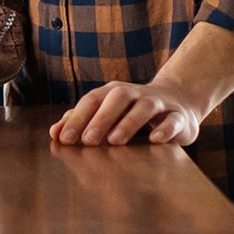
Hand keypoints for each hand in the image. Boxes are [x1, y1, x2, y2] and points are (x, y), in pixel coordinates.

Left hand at [51, 80, 208, 146]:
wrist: (179, 102)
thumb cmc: (132, 111)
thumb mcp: (107, 114)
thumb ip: (80, 121)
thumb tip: (54, 133)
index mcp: (113, 92)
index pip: (92, 100)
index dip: (77, 118)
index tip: (64, 139)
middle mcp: (135, 93)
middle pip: (117, 99)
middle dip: (100, 119)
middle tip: (87, 141)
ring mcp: (159, 103)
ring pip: (144, 107)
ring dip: (129, 122)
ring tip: (115, 141)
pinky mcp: (179, 116)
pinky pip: (173, 120)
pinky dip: (165, 129)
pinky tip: (155, 139)